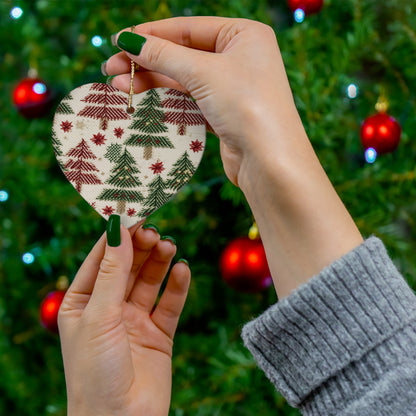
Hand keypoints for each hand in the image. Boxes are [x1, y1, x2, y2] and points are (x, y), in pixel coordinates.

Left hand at [58, 220, 189, 415]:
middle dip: (141, 247)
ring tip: (169, 246)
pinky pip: (170, 303)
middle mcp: (109, 308)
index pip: (101, 259)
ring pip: (150, 281)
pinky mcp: (159, 333)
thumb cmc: (95, 372)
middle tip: (154, 231)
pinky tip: (182, 270)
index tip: (133, 212)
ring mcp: (135, 320)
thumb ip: (112, 271)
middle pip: (128, 266)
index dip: (117, 236)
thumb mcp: (99, 315)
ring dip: (159, 262)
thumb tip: (118, 228)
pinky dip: (177, 286)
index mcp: (83, 302)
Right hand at [105, 17, 362, 298]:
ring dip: (151, 82)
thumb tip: (127, 40)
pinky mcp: (224, 114)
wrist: (270, 161)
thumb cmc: (246, 105)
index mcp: (244, 35)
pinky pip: (190, 101)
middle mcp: (240, 58)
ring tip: (118, 86)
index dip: (151, 34)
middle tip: (111, 68)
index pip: (188, 28)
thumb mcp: (202, 72)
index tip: (119, 41)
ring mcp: (232, 88)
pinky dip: (166, 101)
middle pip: (183, 54)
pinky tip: (141, 101)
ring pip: (183, 80)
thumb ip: (163, 55)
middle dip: (146, 62)